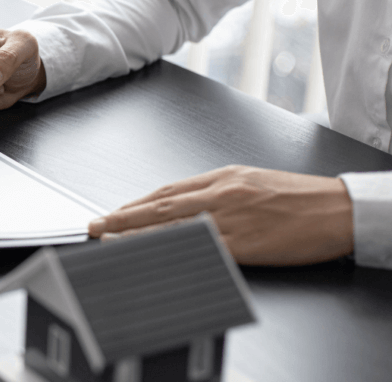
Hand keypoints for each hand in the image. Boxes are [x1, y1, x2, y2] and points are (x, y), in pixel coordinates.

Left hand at [87, 165, 354, 265]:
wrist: (339, 210)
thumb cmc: (300, 198)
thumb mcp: (252, 182)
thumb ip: (216, 192)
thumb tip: (183, 204)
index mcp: (223, 178)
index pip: (167, 191)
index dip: (135, 204)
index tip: (111, 213)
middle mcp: (221, 193)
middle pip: (160, 206)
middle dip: (122, 217)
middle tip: (94, 226)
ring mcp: (230, 218)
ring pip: (172, 225)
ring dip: (136, 234)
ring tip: (108, 241)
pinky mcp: (244, 242)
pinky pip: (199, 248)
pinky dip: (172, 251)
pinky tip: (152, 256)